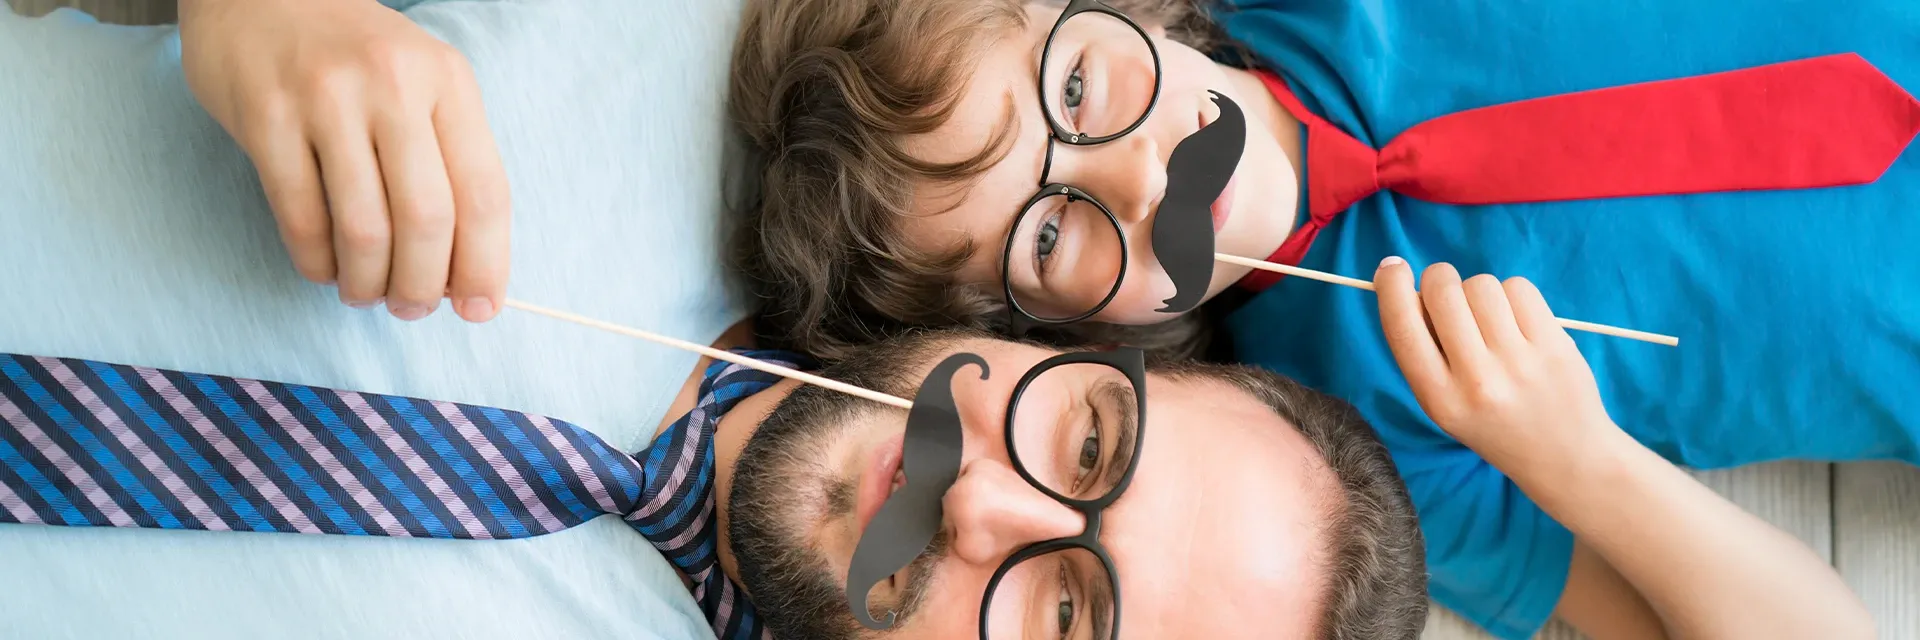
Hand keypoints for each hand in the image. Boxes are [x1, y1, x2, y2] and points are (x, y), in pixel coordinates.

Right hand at [181, 0, 509, 321]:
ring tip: (366, 292)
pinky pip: (300, 216)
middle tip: (413, 308)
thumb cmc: (355, 54)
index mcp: (448, 82)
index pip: (484, 191)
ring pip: (363, 228)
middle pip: (427, 219)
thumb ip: (447, 162)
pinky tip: (325, 267)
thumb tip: (465, 270)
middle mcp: (393, 85)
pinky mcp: (265, 116)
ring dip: (369, 282)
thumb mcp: (421, 84)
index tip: (481, 308)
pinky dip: (318, 261)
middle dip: (424, 285)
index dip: (487, 264)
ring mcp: (326, 98)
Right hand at [1373, 257, 1614, 468]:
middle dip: (1438, 280)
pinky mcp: (1554, 345)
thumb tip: (1406, 287)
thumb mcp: (1444, 404)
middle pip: (1443, 290)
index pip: (1402, 326)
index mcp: (1439, 399)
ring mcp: (1519, 362)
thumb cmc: (1493, 425)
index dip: (1390, 286)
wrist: (1564, 457)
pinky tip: (1517, 322)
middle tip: (1448, 296)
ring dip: (1478, 291)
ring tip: (1490, 320)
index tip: (1392, 268)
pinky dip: (1512, 295)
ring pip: (1482, 284)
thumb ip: (1424, 352)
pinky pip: (1519, 287)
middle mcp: (1477, 381)